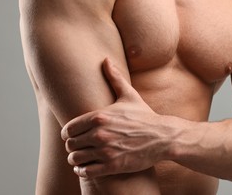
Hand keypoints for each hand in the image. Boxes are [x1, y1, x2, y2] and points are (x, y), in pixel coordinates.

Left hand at [61, 58, 171, 177]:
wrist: (163, 137)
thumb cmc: (144, 116)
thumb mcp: (129, 95)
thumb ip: (114, 78)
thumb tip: (106, 59)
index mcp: (99, 116)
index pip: (68, 128)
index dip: (68, 133)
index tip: (72, 135)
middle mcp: (99, 133)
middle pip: (70, 144)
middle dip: (72, 146)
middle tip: (78, 147)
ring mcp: (105, 151)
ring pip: (76, 159)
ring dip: (76, 159)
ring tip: (81, 158)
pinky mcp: (112, 165)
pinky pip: (86, 172)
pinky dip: (83, 170)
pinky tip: (87, 167)